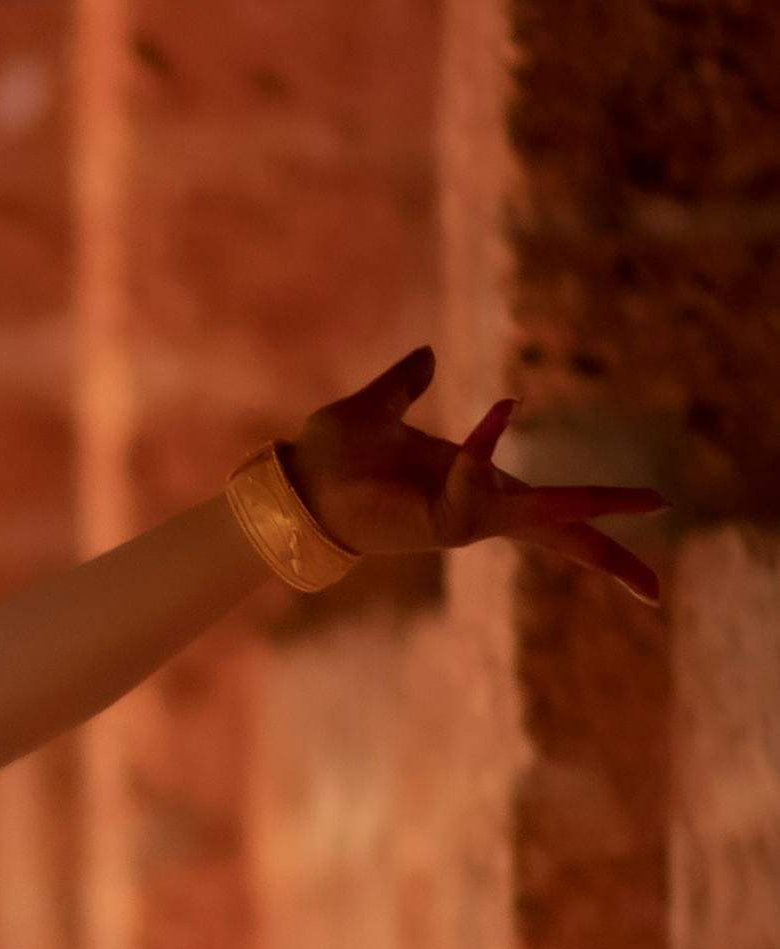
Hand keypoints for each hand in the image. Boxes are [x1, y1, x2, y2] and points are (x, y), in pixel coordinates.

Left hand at [281, 349, 666, 608]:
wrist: (292, 481)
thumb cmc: (329, 455)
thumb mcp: (379, 407)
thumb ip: (406, 383)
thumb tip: (427, 355)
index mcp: (476, 484)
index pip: (549, 507)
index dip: (596, 513)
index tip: (653, 505)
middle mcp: (477, 508)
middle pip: (559, 535)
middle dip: (609, 556)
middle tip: (657, 592)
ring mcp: (460, 520)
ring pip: (537, 518)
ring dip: (586, 505)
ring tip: (650, 500)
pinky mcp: (437, 525)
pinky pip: (476, 488)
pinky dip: (485, 456)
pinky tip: (500, 411)